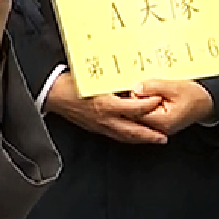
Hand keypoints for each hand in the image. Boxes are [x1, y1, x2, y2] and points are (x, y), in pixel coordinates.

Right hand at [44, 71, 167, 144]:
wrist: (53, 95)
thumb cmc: (71, 83)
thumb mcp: (95, 79)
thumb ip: (113, 81)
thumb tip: (130, 78)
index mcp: (107, 105)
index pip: (134, 108)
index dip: (149, 105)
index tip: (160, 100)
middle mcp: (106, 119)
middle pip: (133, 130)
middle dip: (150, 135)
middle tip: (165, 137)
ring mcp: (100, 126)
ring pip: (125, 136)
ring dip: (141, 139)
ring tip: (155, 140)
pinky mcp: (95, 128)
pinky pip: (115, 136)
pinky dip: (127, 138)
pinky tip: (132, 136)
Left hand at [134, 79, 215, 135]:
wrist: (206, 103)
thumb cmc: (193, 96)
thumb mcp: (174, 86)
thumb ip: (154, 87)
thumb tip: (136, 88)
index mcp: (163, 122)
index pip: (136, 113)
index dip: (131, 100)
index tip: (131, 88)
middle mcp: (159, 129)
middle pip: (134, 117)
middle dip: (132, 102)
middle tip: (135, 89)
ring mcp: (158, 129)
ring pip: (137, 118)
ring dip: (136, 104)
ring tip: (143, 92)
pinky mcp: (157, 125)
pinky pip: (143, 117)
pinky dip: (142, 107)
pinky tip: (145, 98)